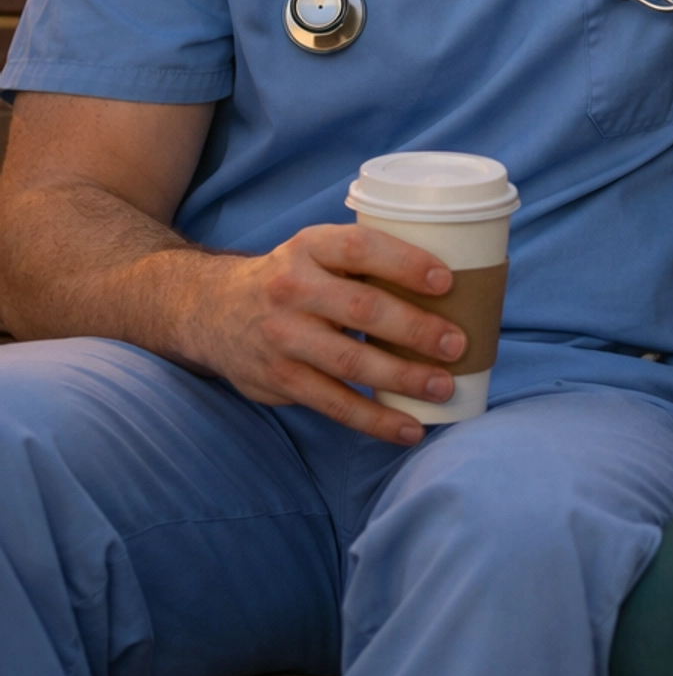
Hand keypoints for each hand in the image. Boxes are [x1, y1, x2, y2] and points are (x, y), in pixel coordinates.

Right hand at [173, 222, 469, 444]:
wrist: (212, 310)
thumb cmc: (292, 278)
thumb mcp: (315, 251)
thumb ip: (364, 260)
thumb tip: (455, 280)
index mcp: (309, 247)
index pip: (360, 247)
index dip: (405, 262)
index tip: (447, 282)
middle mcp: (291, 289)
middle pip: (361, 309)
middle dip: (415, 329)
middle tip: (458, 344)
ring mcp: (283, 338)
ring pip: (350, 363)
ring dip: (403, 378)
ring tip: (444, 387)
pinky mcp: (280, 381)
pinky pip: (334, 405)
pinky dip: (375, 421)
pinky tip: (409, 429)